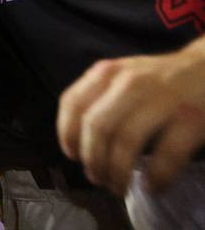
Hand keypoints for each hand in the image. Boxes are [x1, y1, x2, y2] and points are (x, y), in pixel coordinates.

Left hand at [57, 39, 204, 194]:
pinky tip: (152, 187)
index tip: (72, 156)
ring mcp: (162, 99)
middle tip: (97, 178)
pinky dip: (156, 177)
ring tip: (118, 186)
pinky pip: (166, 155)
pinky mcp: (191, 118)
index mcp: (107, 72)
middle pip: (97, 127)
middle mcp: (130, 82)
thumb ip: (98, 97)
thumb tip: (77, 140)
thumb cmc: (159, 79)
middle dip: (93, 160)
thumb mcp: (121, 75)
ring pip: (126, 142)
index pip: (72, 103)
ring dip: (118, 172)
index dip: (67, 134)